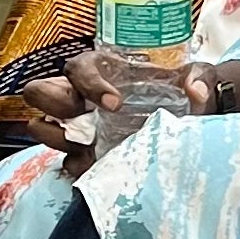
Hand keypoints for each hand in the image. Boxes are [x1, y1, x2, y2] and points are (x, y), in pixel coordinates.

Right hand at [21, 53, 239, 178]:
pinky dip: (78, 167)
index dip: (88, 84)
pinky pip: (68, 162)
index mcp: (101, 67)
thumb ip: (198, 77)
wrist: (194, 116)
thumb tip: (196, 90)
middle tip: (84, 124)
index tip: (115, 103)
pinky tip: (98, 170)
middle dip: (54, 106)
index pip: (77, 69)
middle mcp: (81, 94)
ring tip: (86, 148)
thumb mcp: (197, 75)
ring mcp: (80, 125)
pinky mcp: (88, 153)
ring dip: (57, 139)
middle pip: (41, 92)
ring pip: (45, 129)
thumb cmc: (186, 87)